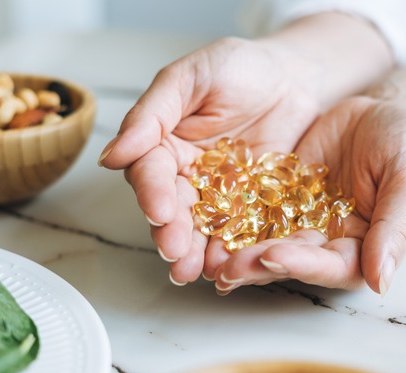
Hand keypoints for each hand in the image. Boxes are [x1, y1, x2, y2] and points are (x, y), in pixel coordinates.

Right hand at [99, 37, 320, 283]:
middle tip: (174, 252)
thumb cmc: (239, 68)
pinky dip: (236, 249)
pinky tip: (232, 265)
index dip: (153, 192)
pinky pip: (243, 230)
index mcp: (164, 144)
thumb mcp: (191, 77)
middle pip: (174, 209)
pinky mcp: (252, 206)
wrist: (294, 78)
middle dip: (172, 232)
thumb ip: (152, 113)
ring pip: (204, 227)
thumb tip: (110, 155)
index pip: (151, 172)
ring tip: (196, 272)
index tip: (158, 210)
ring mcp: (220, 194)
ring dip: (197, 252)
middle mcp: (187, 175)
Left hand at [212, 96, 405, 294]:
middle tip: (226, 267)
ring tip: (207, 256)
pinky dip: (230, 217)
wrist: (385, 109)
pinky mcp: (278, 197)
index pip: (332, 267)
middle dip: (258, 265)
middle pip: (291, 261)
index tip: (273, 256)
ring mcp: (299, 221)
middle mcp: (326, 243)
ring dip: (237, 251)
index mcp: (363, 249)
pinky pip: (252, 209)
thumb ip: (397, 228)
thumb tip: (381, 281)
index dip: (302, 264)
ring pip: (265, 241)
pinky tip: (206, 220)